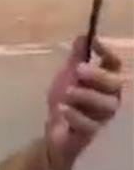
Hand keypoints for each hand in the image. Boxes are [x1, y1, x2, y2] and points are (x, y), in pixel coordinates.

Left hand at [45, 35, 122, 169]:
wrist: (53, 134)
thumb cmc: (65, 103)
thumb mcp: (67, 78)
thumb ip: (76, 59)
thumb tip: (83, 36)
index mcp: (104, 82)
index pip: (115, 65)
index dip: (107, 53)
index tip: (94, 43)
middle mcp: (109, 98)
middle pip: (115, 85)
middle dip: (98, 75)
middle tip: (79, 70)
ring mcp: (102, 117)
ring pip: (106, 105)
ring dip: (86, 96)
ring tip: (67, 92)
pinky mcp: (91, 133)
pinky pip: (90, 125)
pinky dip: (76, 115)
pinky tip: (63, 109)